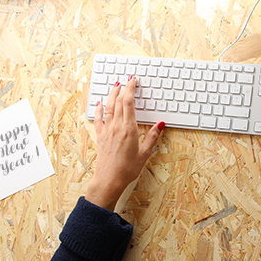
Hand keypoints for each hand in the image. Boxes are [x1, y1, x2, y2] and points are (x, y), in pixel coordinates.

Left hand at [86, 77, 164, 211]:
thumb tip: (161, 124)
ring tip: (114, 86)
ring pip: (108, 107)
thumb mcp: (144, 153)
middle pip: (118, 102)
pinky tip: (99, 103)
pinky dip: (99, 109)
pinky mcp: (101, 137)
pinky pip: (99, 119)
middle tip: (125, 80)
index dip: (130, 89)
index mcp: (128, 129)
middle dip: (122, 89)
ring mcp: (107, 131)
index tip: (133, 81)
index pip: (129, 103)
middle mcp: (116, 127)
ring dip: (111, 95)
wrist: (109, 180)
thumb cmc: (127, 169)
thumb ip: (152, 137)